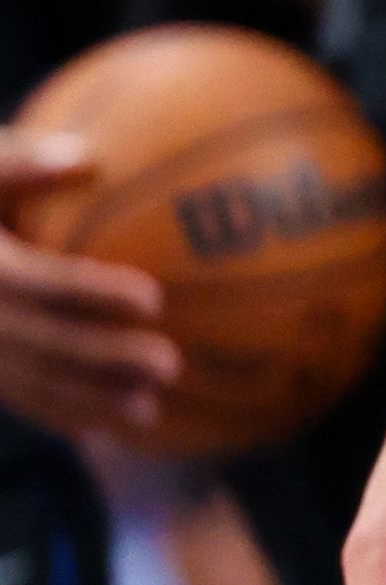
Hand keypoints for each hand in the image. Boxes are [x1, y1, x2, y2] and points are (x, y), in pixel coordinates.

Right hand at [0, 131, 177, 437]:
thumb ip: (24, 162)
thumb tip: (87, 155)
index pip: (41, 282)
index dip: (92, 292)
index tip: (154, 299)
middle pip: (40, 344)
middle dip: (102, 361)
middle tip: (170, 366)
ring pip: (27, 382)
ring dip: (87, 401)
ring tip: (151, 413)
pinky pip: (14, 395)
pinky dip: (57, 413)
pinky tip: (107, 429)